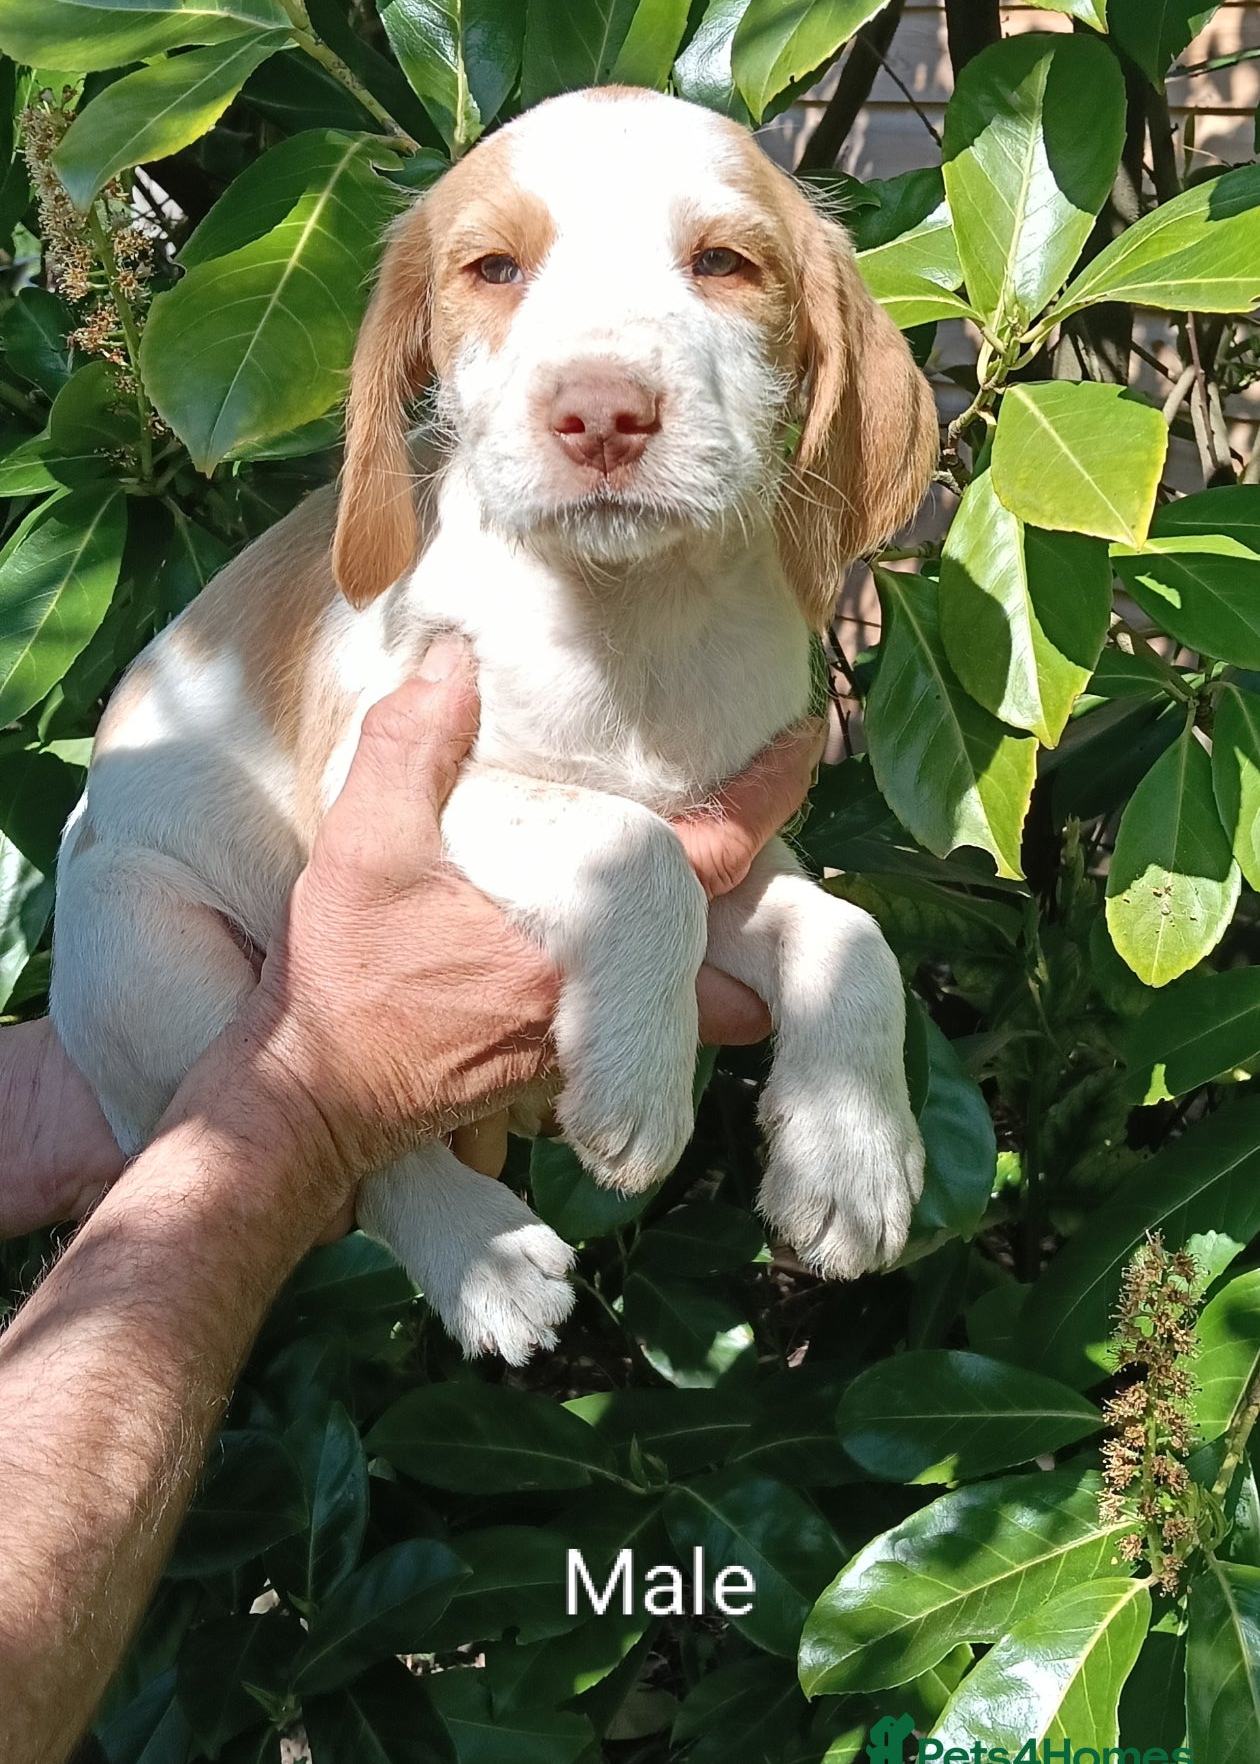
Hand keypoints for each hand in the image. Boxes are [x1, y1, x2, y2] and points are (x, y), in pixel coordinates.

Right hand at [1, 654, 822, 1228]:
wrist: (307, 1103)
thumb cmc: (341, 980)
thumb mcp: (363, 844)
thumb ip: (411, 744)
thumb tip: (456, 660)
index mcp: (579, 935)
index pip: (712, 857)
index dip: (769, 794)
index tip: (806, 739)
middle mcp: (599, 997)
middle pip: (730, 952)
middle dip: (762, 898)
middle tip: (765, 825)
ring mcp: (582, 1041)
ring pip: (693, 999)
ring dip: (713, 948)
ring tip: (710, 872)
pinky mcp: (551, 1066)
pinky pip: (639, 1024)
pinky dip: (655, 980)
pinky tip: (620, 933)